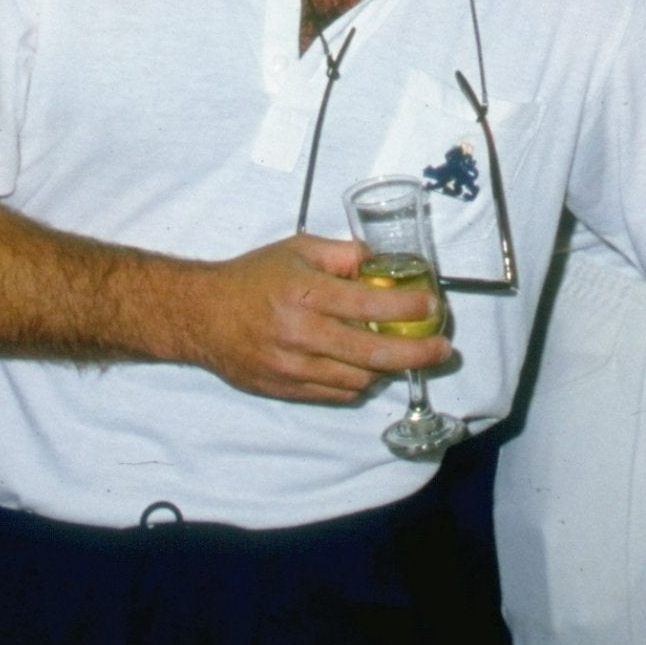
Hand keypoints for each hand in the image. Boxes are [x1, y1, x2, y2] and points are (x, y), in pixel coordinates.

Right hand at [175, 234, 453, 403]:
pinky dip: (357, 383)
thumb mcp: (297, 250)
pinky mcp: (286, 390)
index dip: (409, 309)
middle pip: (373, 356)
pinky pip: (335, 394)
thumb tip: (381, 263)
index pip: (371, 307)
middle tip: (442, 349)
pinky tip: (367, 369)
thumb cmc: (252, 278)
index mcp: (307, 294)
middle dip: (416, 354)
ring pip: (358, 380)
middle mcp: (302, 335)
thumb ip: (342, 255)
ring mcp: (293, 368)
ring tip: (404, 356)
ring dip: (387, 370)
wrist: (202, 316)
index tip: (432, 307)